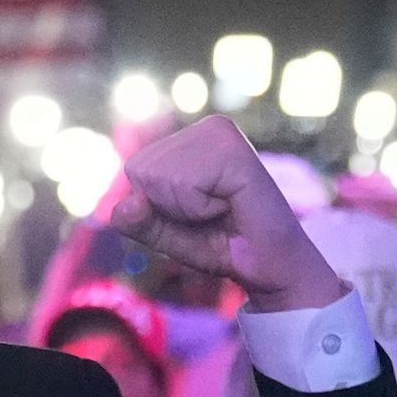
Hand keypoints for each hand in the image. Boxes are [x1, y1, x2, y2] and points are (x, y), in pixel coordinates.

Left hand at [103, 119, 345, 312]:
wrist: (272, 269)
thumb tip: (125, 206)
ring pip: (159, 178)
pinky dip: (200, 210)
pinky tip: (231, 207)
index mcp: (193, 138)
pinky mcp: (235, 151)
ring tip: (224, 211)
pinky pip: (184, 186)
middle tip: (214, 216)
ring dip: (187, 210)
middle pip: (142, 171)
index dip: (159, 206)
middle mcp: (210, 127)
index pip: (135, 169)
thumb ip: (140, 221)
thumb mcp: (169, 235)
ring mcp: (223, 133)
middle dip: (171, 207)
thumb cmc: (225, 246)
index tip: (200, 214)